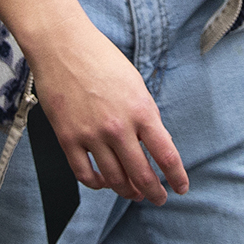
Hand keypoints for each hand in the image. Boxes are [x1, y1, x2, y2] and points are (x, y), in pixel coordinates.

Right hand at [29, 16, 186, 202]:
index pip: (166, 154)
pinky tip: (103, 182)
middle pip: (141, 174)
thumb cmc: (101, 59)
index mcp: (140, 110)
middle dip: (154, 192)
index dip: (176, 177)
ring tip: (133, 193)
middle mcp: (118, 126)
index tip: (181, 188)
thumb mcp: (136, 84)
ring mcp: (91, 134)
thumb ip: (146, 115)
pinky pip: (84, 174)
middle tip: (158, 198)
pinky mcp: (67, 138)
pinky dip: (97, 183)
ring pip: (114, 179)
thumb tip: (155, 145)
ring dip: (127, 191)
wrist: (63, 45)